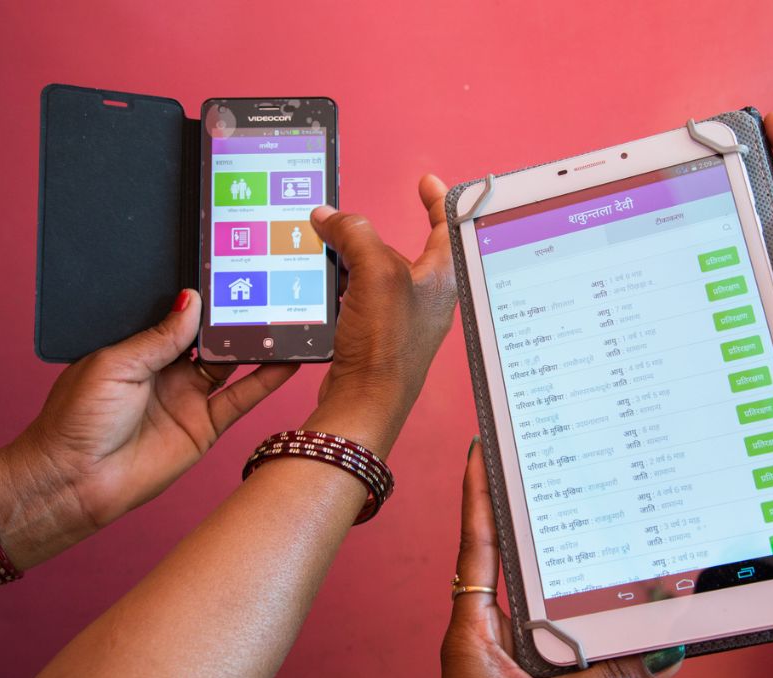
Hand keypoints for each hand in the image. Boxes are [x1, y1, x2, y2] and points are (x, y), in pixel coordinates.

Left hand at [0, 290, 296, 573]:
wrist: (73, 479)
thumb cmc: (76, 419)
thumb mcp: (115, 364)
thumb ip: (160, 336)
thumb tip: (192, 301)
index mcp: (141, 349)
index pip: (181, 317)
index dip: (205, 300)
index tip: (232, 276)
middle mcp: (169, 370)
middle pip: (212, 337)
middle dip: (238, 317)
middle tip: (268, 292)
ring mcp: (190, 398)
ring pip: (233, 364)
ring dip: (257, 345)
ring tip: (286, 321)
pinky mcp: (205, 427)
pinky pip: (242, 398)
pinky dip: (267, 381)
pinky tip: (287, 362)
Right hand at [302, 174, 457, 456]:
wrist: (366, 400)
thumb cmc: (387, 343)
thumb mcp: (375, 272)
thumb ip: (355, 234)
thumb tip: (330, 217)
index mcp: (443, 276)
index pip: (449, 225)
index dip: (438, 198)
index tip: (425, 181)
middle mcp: (428, 296)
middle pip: (401, 248)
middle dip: (369, 235)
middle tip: (342, 225)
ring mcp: (404, 317)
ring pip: (376, 274)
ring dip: (351, 261)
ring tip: (326, 254)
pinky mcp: (379, 335)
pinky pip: (360, 299)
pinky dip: (343, 288)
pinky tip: (324, 287)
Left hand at [441, 439, 683, 677]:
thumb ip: (603, 673)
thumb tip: (664, 648)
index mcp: (472, 632)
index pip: (477, 545)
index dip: (479, 493)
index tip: (482, 445)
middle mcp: (486, 635)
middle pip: (512, 561)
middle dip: (537, 517)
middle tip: (559, 463)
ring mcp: (505, 652)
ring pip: (542, 597)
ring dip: (573, 571)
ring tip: (607, 527)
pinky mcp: (526, 672)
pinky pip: (560, 634)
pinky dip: (587, 619)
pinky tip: (619, 607)